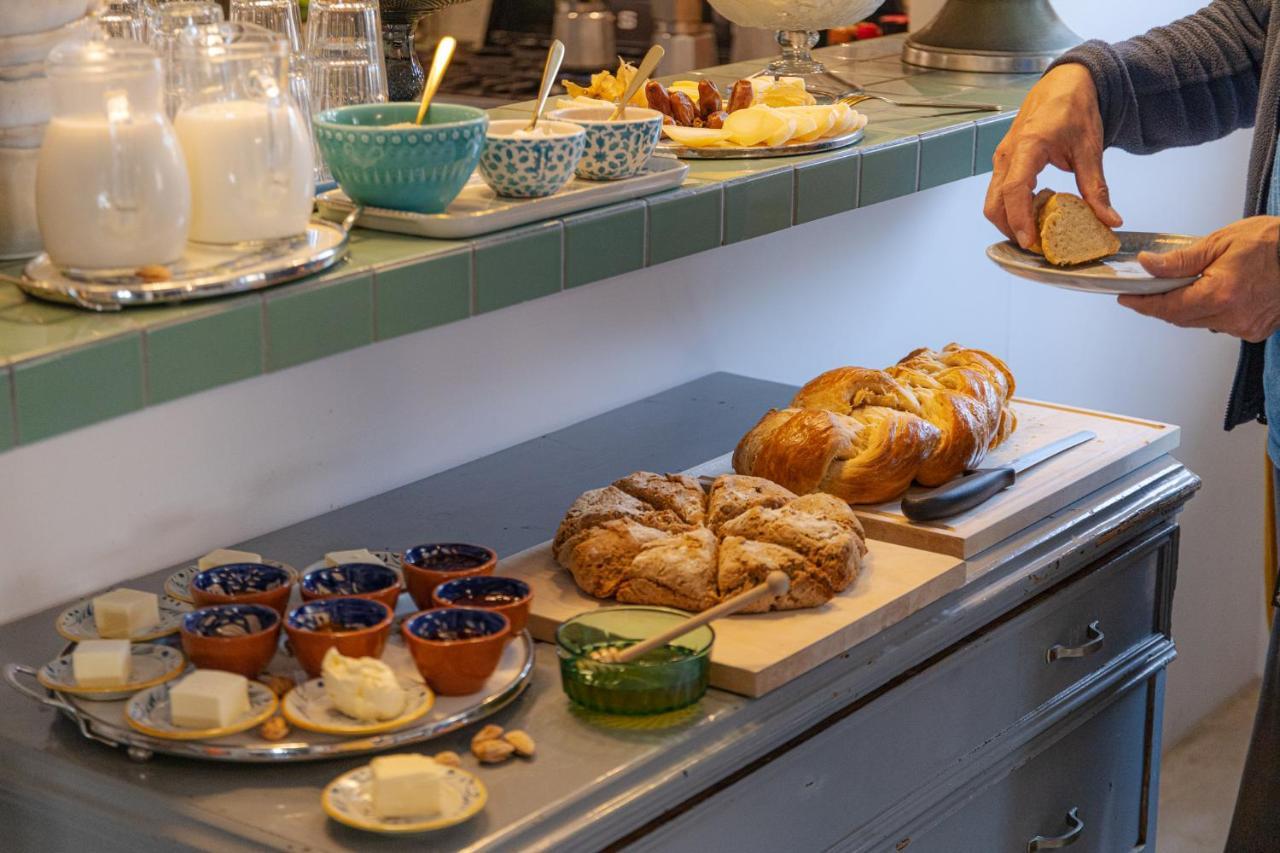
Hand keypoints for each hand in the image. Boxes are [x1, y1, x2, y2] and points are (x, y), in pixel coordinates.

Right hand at [984, 63, 1122, 248]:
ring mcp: (1002, 158)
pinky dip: (1013, 209)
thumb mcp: (1090, 148)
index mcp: (1028, 145)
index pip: (1014, 190)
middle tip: (1037, 246)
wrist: (1064, 84)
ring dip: (1011, 221)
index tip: (1030, 242)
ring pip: (994, 201)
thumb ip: (1096, 188)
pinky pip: (1000, 193)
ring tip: (1037, 233)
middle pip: (994, 204)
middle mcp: (1007, 154)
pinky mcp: (1005, 163)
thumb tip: (1110, 220)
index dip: (1019, 220)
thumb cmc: (1074, 108)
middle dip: (1011, 229)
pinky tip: (1036, 213)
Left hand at [1119, 217, 1279, 341]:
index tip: (1126, 298)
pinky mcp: (1255, 331)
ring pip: (1199, 322)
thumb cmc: (1272, 243)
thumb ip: (1180, 260)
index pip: (1168, 307)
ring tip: (1182, 287)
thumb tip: (1147, 265)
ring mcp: (1245, 327)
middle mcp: (1232, 316)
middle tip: (1145, 291)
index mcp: (1221, 294)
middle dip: (1161, 305)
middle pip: (1180, 317)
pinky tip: (1213, 295)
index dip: (1144, 304)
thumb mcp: (1220, 242)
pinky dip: (1210, 312)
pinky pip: (1220, 324)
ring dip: (1186, 308)